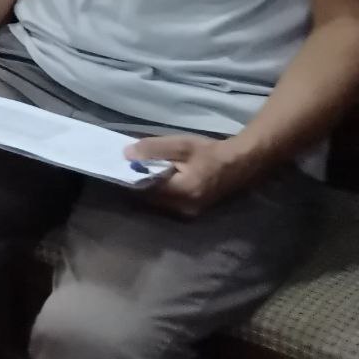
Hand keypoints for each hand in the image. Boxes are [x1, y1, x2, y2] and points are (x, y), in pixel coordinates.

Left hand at [128, 134, 254, 216]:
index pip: (145, 189)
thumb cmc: (210, 153)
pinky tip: (154, 180)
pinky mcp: (192, 211)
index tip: (118, 166)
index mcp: (182, 192)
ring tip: (138, 172)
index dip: (130, 178)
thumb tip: (126, 154)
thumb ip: (153, 149)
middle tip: (126, 169)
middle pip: (149, 199)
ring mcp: (189, 213)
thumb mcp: (180, 144)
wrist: (239, 164)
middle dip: (136, 185)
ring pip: (157, 203)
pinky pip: (167, 204)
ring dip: (147, 190)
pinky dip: (158, 193)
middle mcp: (184, 208)